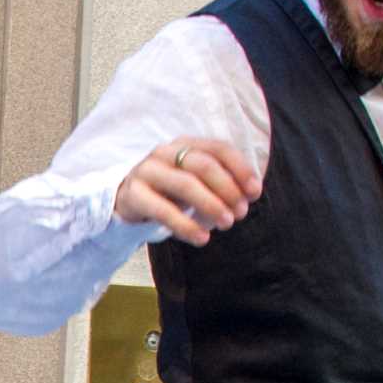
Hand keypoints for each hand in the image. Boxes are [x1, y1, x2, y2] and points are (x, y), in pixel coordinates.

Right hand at [115, 136, 260, 245]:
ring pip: (185, 184)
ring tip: (227, 224)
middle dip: (228, 189)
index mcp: (185, 144)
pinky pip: (162, 210)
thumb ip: (220, 184)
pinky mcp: (133, 194)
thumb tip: (249, 197)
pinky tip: (202, 238)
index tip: (255, 193)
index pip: (219, 148)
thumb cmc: (170, 192)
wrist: (127, 201)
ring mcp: (147, 171)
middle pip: (204, 165)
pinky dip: (185, 225)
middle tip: (241, 212)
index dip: (241, 170)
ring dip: (211, 205)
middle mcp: (165, 152)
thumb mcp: (196, 182)